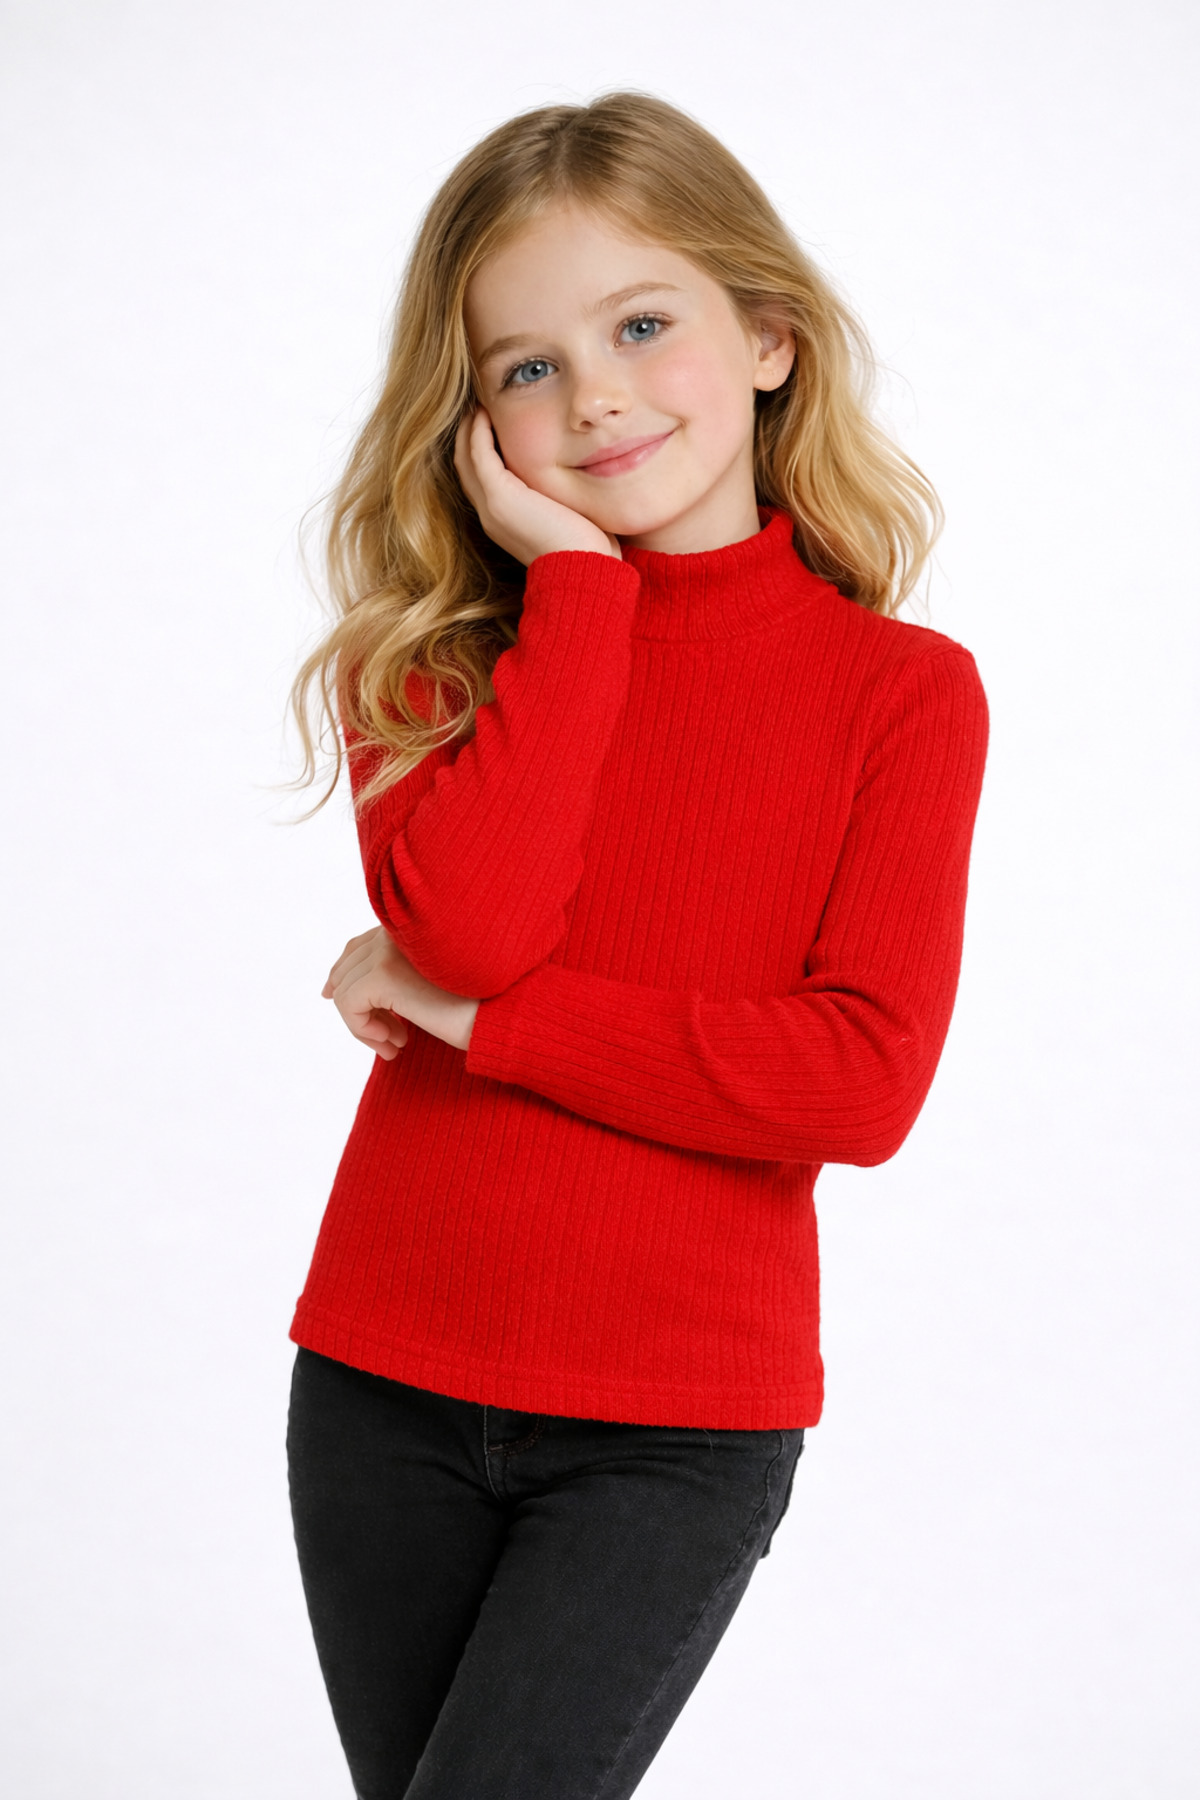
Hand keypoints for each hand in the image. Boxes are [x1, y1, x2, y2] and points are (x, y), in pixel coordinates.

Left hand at [322, 927, 479, 1056]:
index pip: (358, 946)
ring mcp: (389, 948)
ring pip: (345, 990)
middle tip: (389, 1037)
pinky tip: (395, 1043)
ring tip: (395, 1043)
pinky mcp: (384, 974)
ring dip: (364, 1025)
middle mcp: (397, 928)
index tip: (335, 1001)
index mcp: (410, 925)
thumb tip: (330, 990)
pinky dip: (363, 1030)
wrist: (503, 1016)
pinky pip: (348, 1005)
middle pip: (347, 968)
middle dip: (358, 1008)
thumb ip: (391, 976)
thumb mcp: (429, 985)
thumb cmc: (477, 1006)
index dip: (342, 974)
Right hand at [453, 405, 621, 565]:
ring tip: (479, 405)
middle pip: (466, 467)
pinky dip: (477, 432)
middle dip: (468, 436)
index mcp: (505, 521)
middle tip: (478, 408)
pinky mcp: (500, 497)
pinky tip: (484, 413)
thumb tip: (580, 480)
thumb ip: (562, 498)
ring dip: (469, 429)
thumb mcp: (570, 518)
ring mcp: (492, 507)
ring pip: (466, 458)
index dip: (481, 450)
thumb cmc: (589, 551)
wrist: (586, 571)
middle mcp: (492, 515)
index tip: (490, 423)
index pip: (482, 479)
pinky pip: (478, 454)